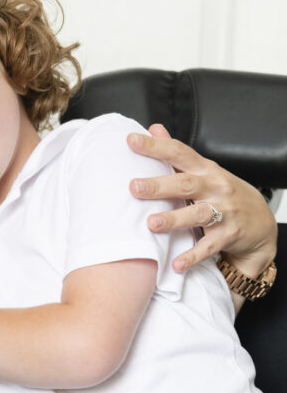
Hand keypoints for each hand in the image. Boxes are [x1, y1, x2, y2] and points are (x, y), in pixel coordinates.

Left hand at [127, 123, 276, 275]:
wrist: (260, 222)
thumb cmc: (223, 193)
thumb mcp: (203, 170)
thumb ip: (177, 153)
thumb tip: (154, 128)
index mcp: (205, 170)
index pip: (178, 152)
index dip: (155, 146)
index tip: (131, 141)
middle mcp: (215, 188)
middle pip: (185, 184)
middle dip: (159, 186)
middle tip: (134, 187)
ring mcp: (223, 212)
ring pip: (197, 214)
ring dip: (174, 219)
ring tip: (151, 224)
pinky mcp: (228, 235)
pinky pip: (208, 246)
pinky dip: (192, 256)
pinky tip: (176, 264)